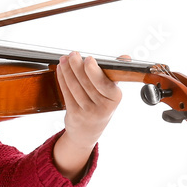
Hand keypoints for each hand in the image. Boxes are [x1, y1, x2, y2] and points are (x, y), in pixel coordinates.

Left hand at [52, 52, 126, 180]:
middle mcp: (102, 107)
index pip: (104, 83)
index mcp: (114, 98)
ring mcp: (87, 112)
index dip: (94, 71)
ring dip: (67, 71)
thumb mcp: (111, 92)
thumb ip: (115, 73)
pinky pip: (67, 93)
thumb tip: (125, 57)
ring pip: (75, 87)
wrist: (88, 131)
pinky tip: (61, 70)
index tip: (88, 59)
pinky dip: (62, 79)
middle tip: (73, 55)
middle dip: (77, 66)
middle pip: (86, 83)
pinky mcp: (74, 114)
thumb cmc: (101, 107)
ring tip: (64, 59)